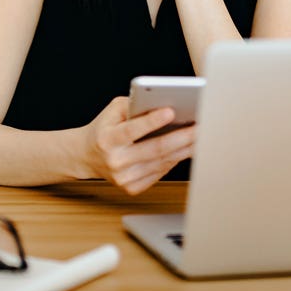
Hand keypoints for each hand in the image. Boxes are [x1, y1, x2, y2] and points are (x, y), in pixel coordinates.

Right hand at [80, 97, 195, 194]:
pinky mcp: (132, 188)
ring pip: (163, 162)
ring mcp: (124, 178)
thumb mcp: (112, 110)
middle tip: (202, 126)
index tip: (171, 111)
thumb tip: (164, 103)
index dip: (152, 121)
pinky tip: (188, 148)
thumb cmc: (105, 128)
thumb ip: (135, 104)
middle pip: (155, 149)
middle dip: (182, 137)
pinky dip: (175, 159)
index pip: (132, 130)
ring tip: (203, 136)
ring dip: (186, 149)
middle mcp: (115, 161)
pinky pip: (161, 172)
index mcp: (107, 139)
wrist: (87, 157)